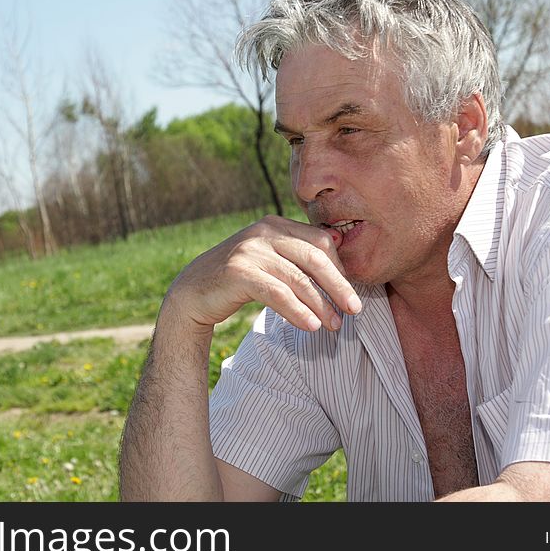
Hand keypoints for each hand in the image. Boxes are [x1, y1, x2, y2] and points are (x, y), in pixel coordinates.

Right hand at [164, 215, 362, 332]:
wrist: (193, 292)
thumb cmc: (239, 279)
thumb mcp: (270, 259)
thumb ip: (298, 253)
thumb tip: (340, 243)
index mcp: (275, 224)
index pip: (320, 241)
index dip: (339, 268)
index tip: (350, 293)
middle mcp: (264, 230)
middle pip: (314, 256)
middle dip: (338, 285)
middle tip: (355, 309)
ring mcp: (250, 250)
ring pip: (298, 278)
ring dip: (321, 304)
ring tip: (335, 326)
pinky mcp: (238, 272)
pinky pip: (277, 293)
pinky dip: (298, 311)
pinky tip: (311, 326)